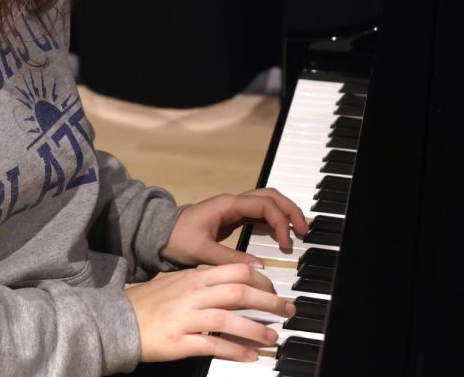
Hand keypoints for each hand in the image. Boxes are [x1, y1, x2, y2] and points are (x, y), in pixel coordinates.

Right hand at [125, 263, 295, 361]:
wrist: (120, 320)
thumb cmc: (150, 303)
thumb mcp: (178, 282)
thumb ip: (204, 281)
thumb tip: (234, 282)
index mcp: (194, 278)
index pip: (235, 271)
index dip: (260, 279)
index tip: (274, 289)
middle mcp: (193, 294)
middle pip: (238, 293)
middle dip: (268, 301)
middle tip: (287, 310)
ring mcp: (186, 318)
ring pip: (228, 320)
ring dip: (255, 329)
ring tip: (273, 337)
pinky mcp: (180, 342)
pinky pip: (213, 346)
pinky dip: (234, 350)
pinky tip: (250, 356)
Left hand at [160, 188, 309, 266]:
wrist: (159, 234)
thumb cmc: (177, 239)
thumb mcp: (201, 252)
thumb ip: (230, 259)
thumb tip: (259, 267)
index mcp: (228, 205)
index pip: (264, 205)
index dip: (280, 222)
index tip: (285, 243)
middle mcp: (234, 202)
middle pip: (271, 196)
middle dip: (290, 210)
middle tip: (304, 230)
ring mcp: (234, 208)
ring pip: (267, 201)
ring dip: (285, 213)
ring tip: (298, 232)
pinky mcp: (233, 218)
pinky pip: (260, 214)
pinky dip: (274, 221)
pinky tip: (281, 236)